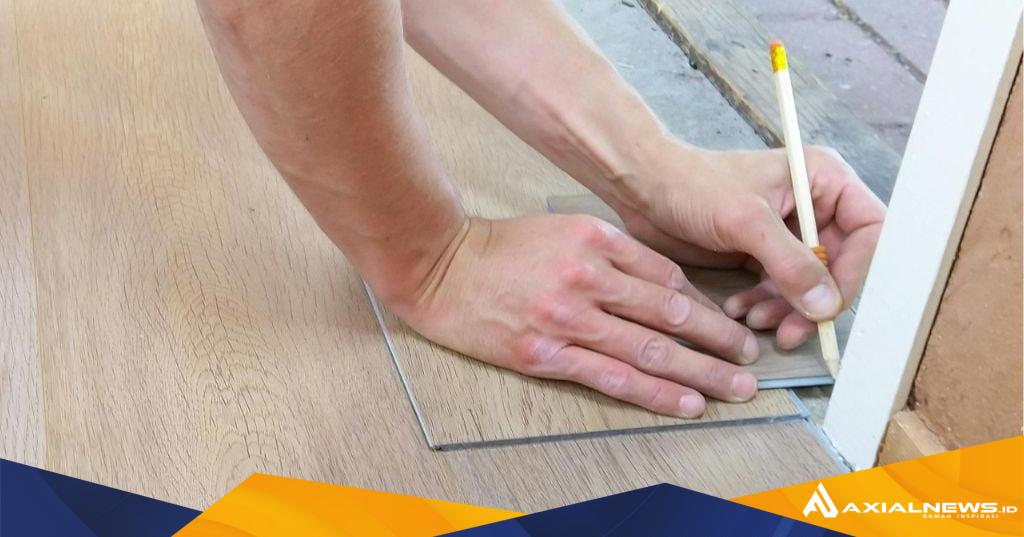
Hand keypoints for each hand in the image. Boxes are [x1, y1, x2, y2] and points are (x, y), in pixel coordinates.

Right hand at [389, 214, 760, 417]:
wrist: (440, 266)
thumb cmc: (502, 247)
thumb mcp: (563, 228)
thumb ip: (612, 252)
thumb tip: (665, 285)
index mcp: (596, 239)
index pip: (667, 276)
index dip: (705, 304)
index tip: (727, 323)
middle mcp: (587, 277)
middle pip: (669, 313)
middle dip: (718, 340)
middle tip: (749, 358)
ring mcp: (567, 318)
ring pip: (650, 348)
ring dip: (700, 372)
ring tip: (735, 387)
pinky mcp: (545, 354)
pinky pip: (612, 377)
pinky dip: (655, 392)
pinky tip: (685, 402)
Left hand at [612, 141, 884, 348]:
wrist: (644, 188)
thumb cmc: (693, 185)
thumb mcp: (747, 222)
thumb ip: (791, 263)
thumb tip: (826, 306)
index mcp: (823, 180)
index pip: (869, 231)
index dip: (856, 271)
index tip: (829, 304)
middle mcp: (814, 205)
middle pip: (840, 265)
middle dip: (813, 301)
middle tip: (790, 332)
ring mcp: (789, 232)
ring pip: (808, 284)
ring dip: (786, 309)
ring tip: (753, 320)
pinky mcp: (763, 253)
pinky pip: (779, 289)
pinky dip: (764, 305)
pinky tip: (739, 311)